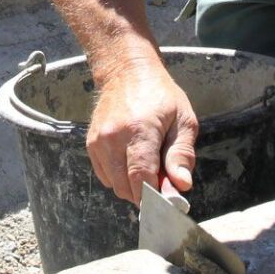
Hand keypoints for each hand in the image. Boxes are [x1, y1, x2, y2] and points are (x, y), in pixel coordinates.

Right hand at [86, 65, 198, 203]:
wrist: (126, 71)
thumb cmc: (160, 95)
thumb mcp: (183, 120)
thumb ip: (181, 155)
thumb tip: (181, 186)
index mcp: (139, 131)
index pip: (141, 179)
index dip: (155, 197)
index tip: (169, 201)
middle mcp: (113, 138)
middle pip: (126, 187)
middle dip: (146, 193)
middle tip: (162, 179)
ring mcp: (98, 141)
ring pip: (114, 185)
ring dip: (132, 186)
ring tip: (148, 165)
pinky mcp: (91, 144)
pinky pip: (105, 176)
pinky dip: (120, 177)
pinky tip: (132, 160)